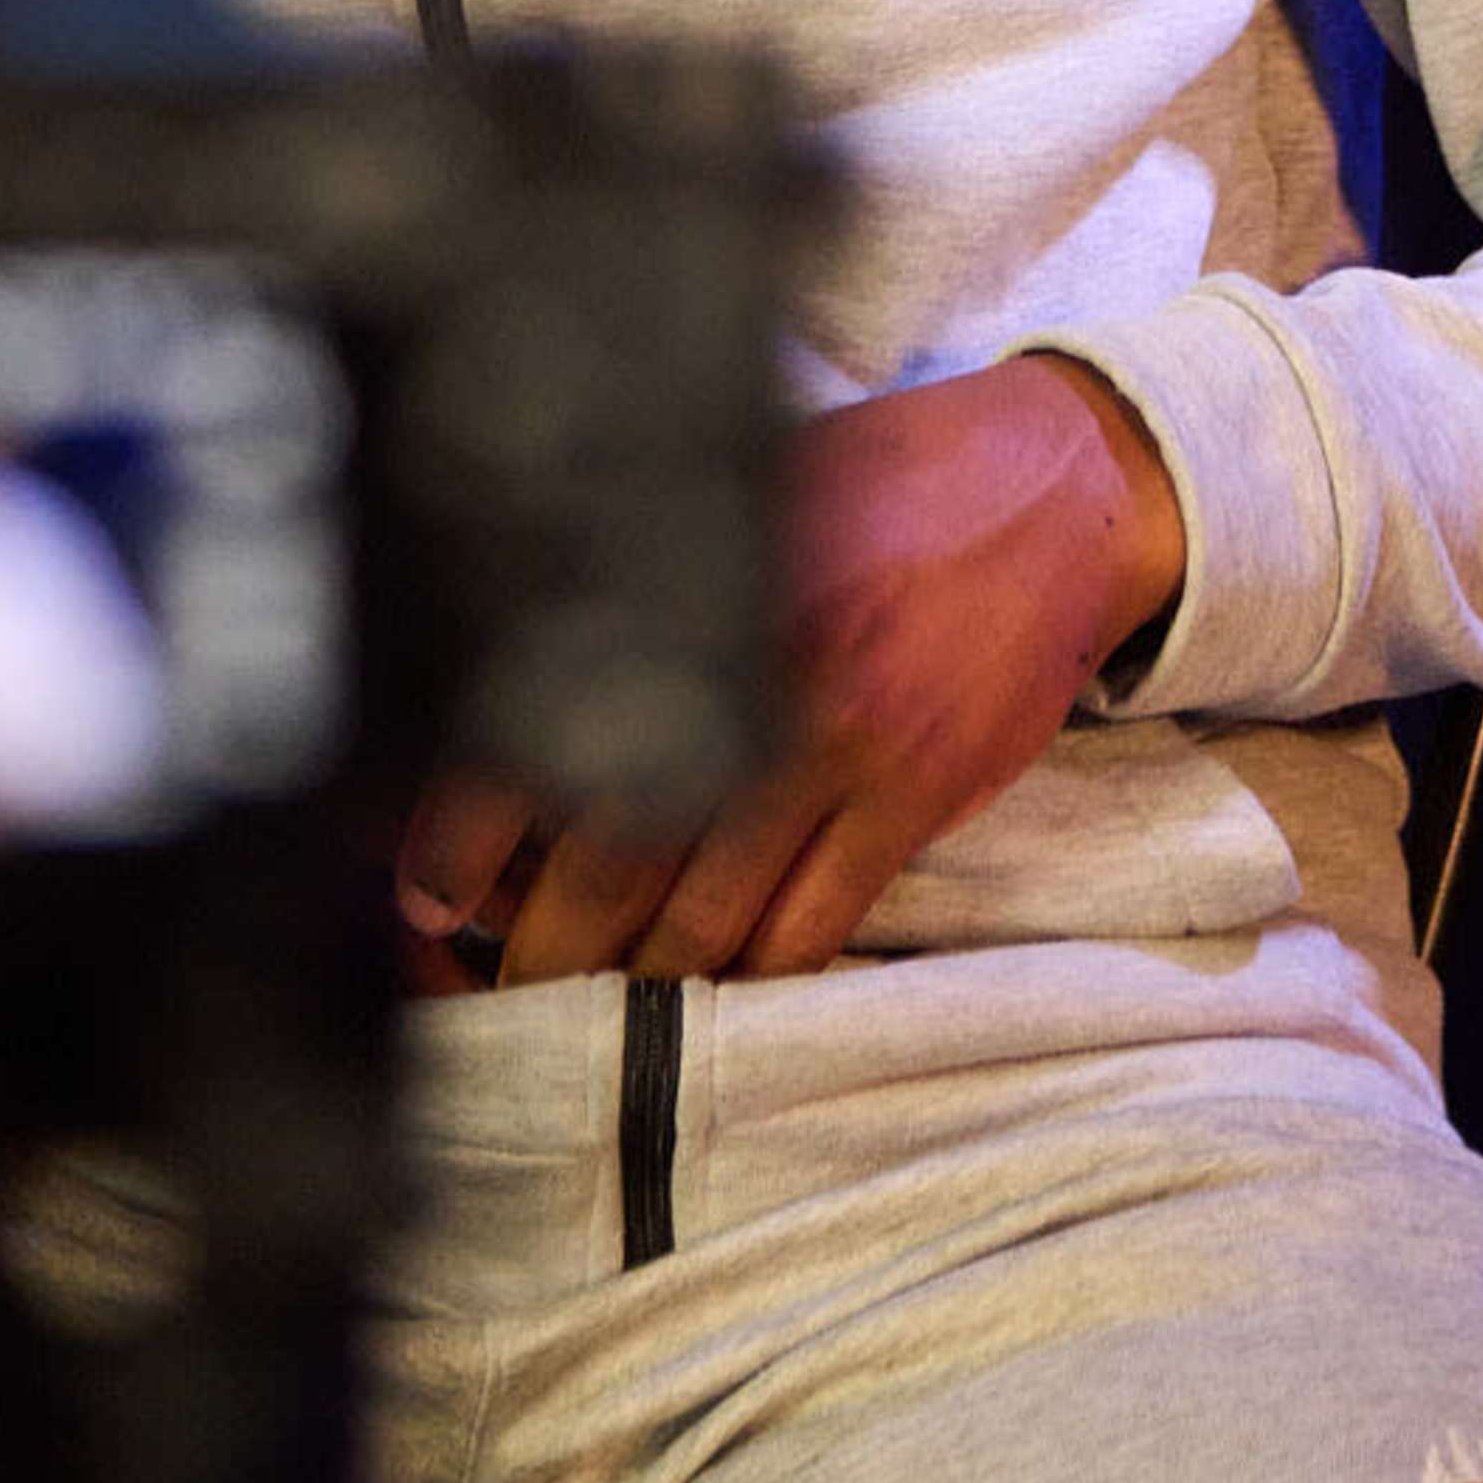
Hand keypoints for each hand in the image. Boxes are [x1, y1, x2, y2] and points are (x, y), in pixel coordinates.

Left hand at [394, 353, 1183, 990]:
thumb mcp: (746, 487)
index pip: (540, 735)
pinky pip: (809, 930)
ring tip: (589, 1003)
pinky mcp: (919, 796)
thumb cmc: (876, 479)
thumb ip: (644, 580)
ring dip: (636, 982)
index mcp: (696, 582)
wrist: (1057, 484)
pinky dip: (750, 975)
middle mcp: (759, 669)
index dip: (463, 843)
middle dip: (537, 949)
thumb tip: (507, 690)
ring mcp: (845, 745)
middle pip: (608, 861)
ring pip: (704, 922)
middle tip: (496, 981)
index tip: (424, 898)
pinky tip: (713, 978)